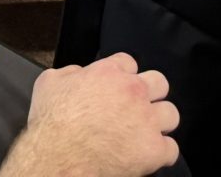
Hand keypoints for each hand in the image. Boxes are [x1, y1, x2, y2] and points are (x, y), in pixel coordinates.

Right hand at [6, 56, 180, 176]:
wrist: (61, 157)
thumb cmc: (53, 124)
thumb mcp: (49, 83)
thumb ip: (70, 73)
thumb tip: (79, 74)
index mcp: (109, 73)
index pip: (129, 62)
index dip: (123, 76)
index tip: (117, 88)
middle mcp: (133, 92)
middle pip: (159, 82)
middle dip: (150, 94)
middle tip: (137, 108)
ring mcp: (147, 120)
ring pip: (171, 114)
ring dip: (160, 123)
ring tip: (146, 133)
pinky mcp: (154, 149)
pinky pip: (171, 149)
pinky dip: (161, 153)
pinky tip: (147, 156)